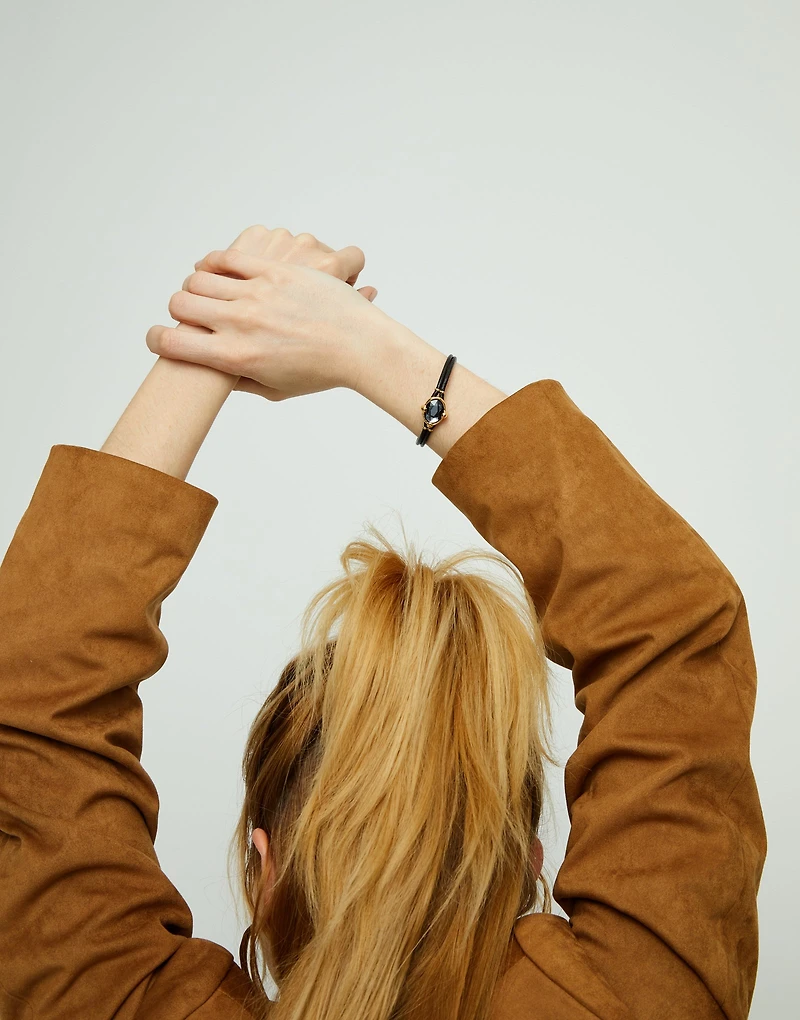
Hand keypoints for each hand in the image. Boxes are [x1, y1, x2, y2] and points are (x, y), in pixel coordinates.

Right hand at [146, 244, 390, 399]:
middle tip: (186, 315)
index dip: (157, 341)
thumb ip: (239, 380)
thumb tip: (214, 375)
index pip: (172, 345)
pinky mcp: (274, 271)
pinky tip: (215, 269)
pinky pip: (229, 258)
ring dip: (195, 286)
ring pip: (200, 279)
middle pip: (179, 305)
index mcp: (235, 357)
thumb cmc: (320, 373)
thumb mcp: (274, 389)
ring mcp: (257, 294)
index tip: (158, 339)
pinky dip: (214, 262)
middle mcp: (240, 323)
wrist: (360, 346)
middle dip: (175, 311)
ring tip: (203, 293)